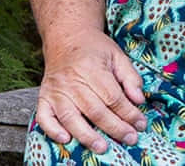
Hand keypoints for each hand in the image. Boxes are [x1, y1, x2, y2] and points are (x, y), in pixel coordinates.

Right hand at [34, 28, 146, 152]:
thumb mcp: (117, 55)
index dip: (128, 113)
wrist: (67, 37)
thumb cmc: (94, 48)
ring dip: (87, 135)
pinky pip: (44, 117)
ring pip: (71, 117)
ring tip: (102, 147)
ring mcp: (56, 90)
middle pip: (95, 110)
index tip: (140, 124)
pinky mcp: (44, 97)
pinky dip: (53, 130)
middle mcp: (72, 81)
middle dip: (114, 127)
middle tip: (129, 139)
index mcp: (92, 68)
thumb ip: (130, 77)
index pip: (113, 97)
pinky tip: (66, 139)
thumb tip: (139, 100)